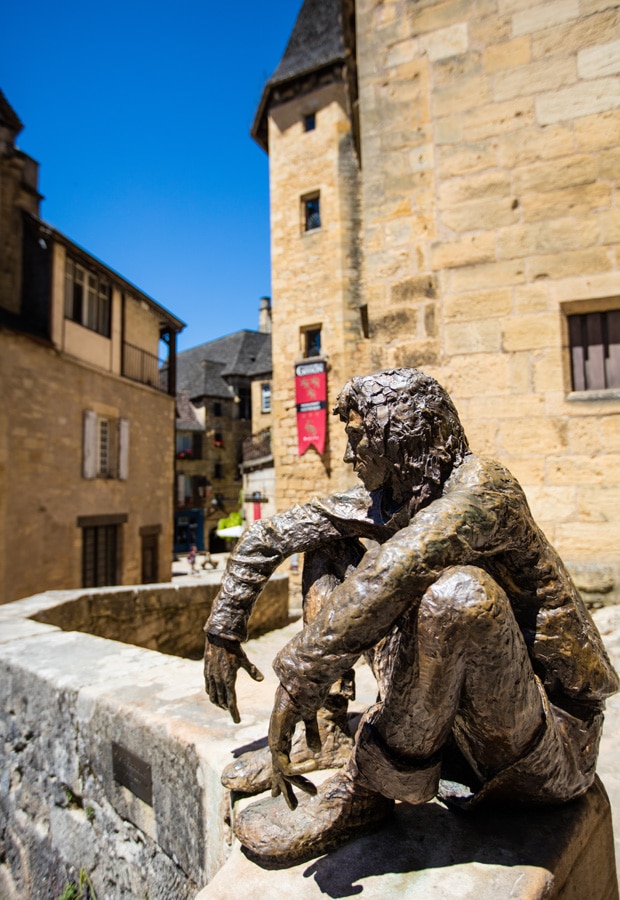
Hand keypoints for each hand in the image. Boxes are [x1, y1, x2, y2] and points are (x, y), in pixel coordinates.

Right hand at [203, 635, 263, 722]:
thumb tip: (261, 680)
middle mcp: (218, 680)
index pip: (231, 701)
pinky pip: (208, 688)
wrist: (218, 637)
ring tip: (223, 705)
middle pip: (222, 701)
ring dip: (218, 703)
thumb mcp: (244, 659)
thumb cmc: (233, 648)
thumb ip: (252, 671)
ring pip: (213, 696)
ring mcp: (211, 677)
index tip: (237, 720)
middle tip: (232, 712)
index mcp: (229, 679)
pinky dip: (212, 694)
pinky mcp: (206, 672)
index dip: (234, 712)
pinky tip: (215, 695)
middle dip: (227, 708)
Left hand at [268, 684, 321, 809]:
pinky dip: (299, 769)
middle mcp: (277, 739)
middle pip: (279, 772)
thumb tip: (316, 751)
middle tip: (293, 808)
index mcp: (282, 734)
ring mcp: (275, 740)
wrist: (301, 682)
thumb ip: (311, 733)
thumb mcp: (309, 718)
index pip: (280, 762)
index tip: (279, 794)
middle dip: (286, 791)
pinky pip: (285, 765)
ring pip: (283, 773)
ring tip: (314, 791)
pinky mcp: (277, 739)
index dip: (280, 779)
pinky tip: (313, 763)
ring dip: (298, 785)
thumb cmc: (306, 694)